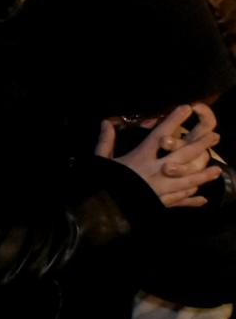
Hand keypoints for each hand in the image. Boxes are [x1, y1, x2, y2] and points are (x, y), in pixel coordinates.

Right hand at [97, 103, 222, 207]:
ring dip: (203, 175)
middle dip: (200, 145)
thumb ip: (106, 141)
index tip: (185, 108)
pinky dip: (190, 200)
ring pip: (187, 180)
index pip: (159, 135)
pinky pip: (178, 201)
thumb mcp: (101, 160)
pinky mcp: (159, 203)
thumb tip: (105, 122)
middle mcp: (155, 172)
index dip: (172, 121)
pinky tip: (202, 199)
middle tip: (215, 136)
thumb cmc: (102, 183)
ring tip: (217, 170)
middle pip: (182, 156)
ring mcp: (160, 189)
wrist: (104, 209)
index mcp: (140, 158)